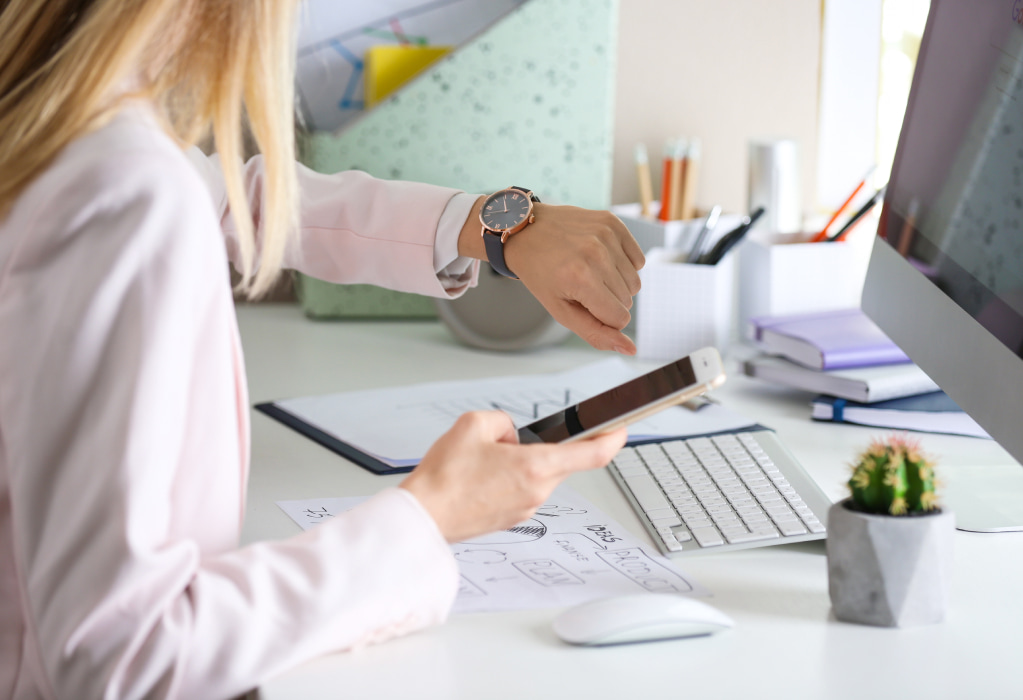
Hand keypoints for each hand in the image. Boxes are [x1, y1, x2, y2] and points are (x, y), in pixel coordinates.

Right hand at [400, 411, 626, 542]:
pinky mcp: (512, 518)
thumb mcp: (473, 425)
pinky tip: (481, 478)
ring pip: (538, 475)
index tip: (621, 429)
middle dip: (541, 445)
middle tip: (508, 441)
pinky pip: (522, 489)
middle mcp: (537, 492)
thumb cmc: (444, 478)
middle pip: (559, 461)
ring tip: (483, 462)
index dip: (612, 439)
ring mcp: (526, 509)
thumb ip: (503, 422)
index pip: (592, 454)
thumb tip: (511, 435)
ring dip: (522, 462)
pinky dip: (509, 479)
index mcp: (535, 467)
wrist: (424, 516)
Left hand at [458, 198, 644, 354]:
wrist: (525, 231)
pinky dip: (623, 264)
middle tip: (580, 285)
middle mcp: (596, 254)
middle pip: (628, 300)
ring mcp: (606, 235)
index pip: (620, 318)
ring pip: (635, 282)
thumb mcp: (561, 311)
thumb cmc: (541, 274)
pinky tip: (600, 258)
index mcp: (581, 279)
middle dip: (607, 300)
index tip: (582, 304)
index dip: (603, 318)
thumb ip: (596, 333)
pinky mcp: (613, 223)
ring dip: (616, 283)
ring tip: (589, 271)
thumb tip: (631, 350)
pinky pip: (638, 260)